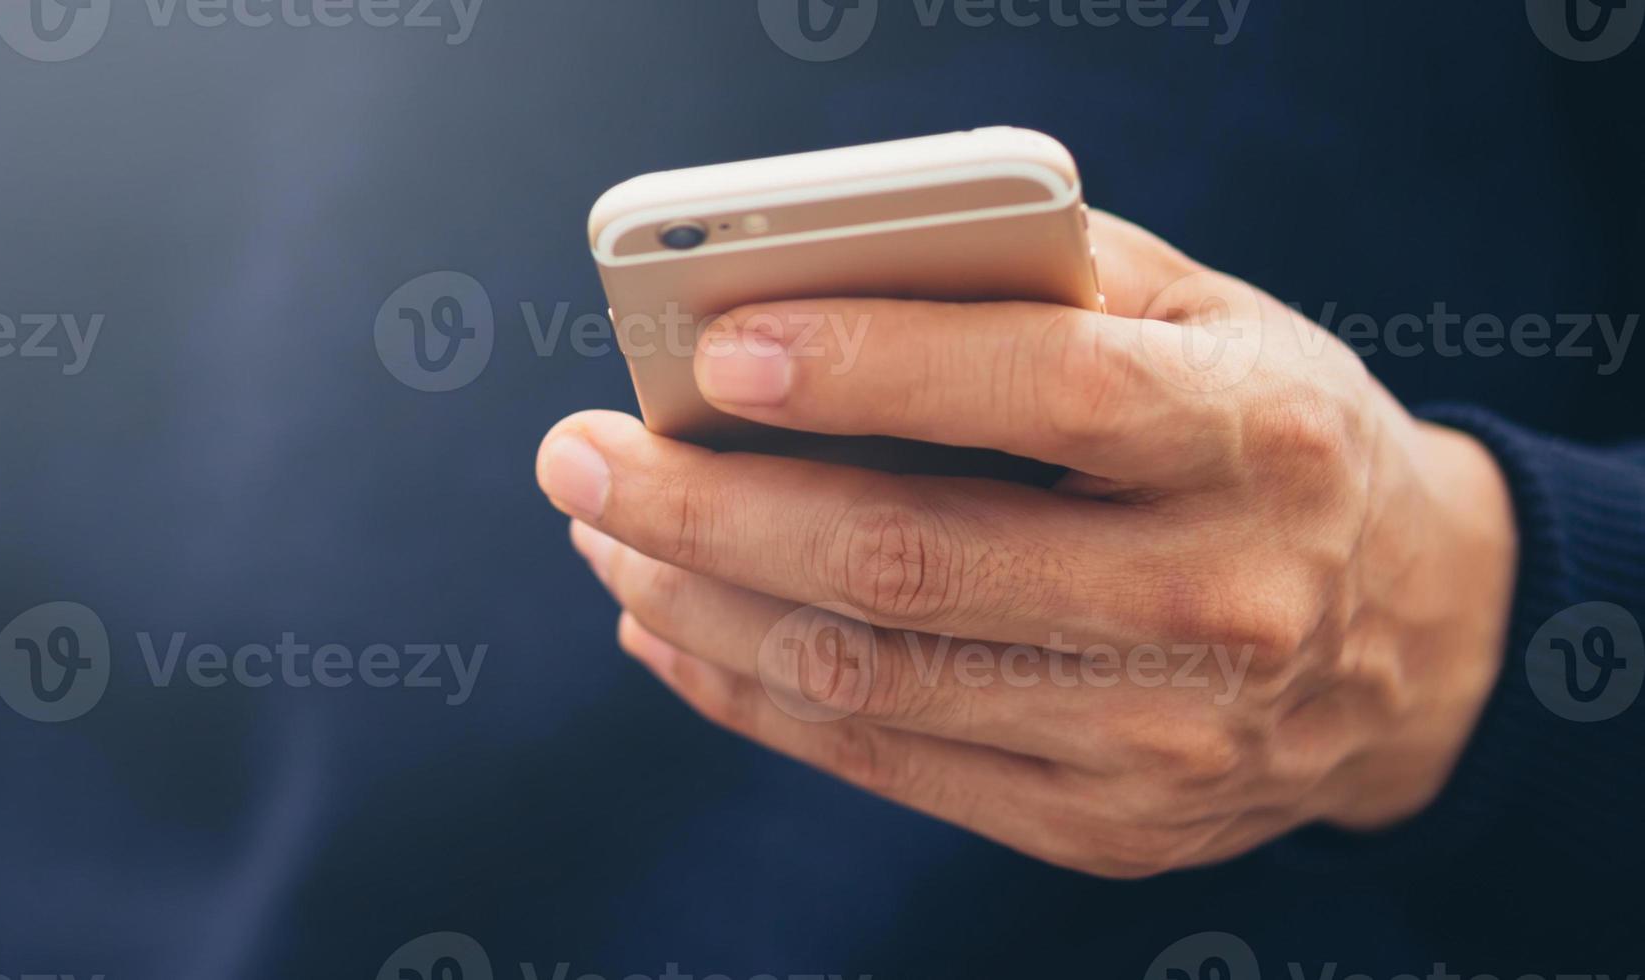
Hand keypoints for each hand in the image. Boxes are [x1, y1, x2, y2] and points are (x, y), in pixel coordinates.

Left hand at [534, 214, 1520, 877]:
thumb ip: (1029, 279)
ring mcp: (1162, 737)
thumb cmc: (1258, 431)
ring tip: (602, 529)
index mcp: (1260, 437)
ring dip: (692, 601)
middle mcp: (1222, 601)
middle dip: (705, 506)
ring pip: (864, 677)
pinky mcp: (1103, 827)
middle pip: (909, 560)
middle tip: (579, 452)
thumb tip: (794, 280)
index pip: (1047, 395)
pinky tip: (664, 621)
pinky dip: (740, 690)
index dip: (870, 368)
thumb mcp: (1202, 317)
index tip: (714, 350)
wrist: (1413, 637)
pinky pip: (875, 759)